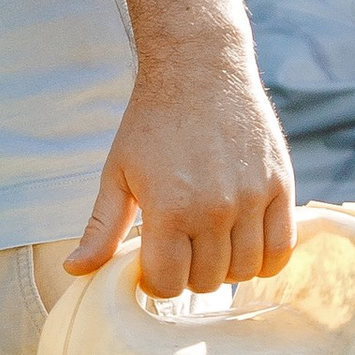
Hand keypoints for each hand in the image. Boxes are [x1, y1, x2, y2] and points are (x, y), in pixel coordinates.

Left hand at [66, 36, 295, 297]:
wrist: (200, 70)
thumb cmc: (151, 122)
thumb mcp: (117, 174)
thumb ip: (101, 229)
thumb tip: (74, 271)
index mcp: (169, 210)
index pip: (168, 284)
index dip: (156, 283)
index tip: (153, 267)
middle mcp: (215, 209)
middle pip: (207, 282)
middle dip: (188, 276)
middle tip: (180, 252)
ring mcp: (252, 198)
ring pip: (245, 270)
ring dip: (225, 269)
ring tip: (209, 246)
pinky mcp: (281, 186)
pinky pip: (281, 249)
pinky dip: (264, 260)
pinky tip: (244, 246)